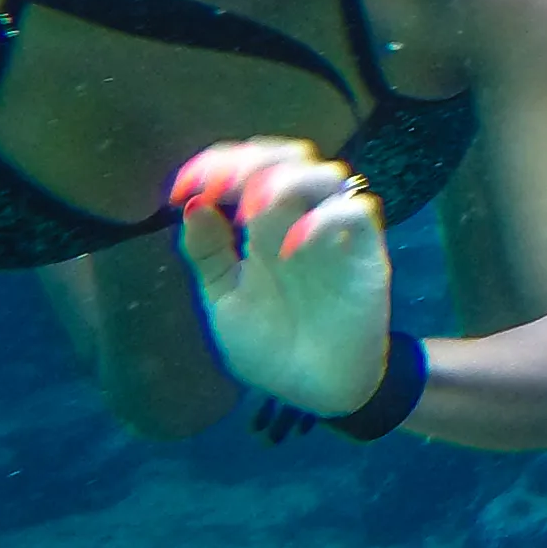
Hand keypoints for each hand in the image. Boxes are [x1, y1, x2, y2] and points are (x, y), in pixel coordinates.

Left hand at [171, 138, 390, 416]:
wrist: (316, 390)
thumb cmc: (271, 347)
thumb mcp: (224, 303)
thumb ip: (209, 257)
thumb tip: (193, 206)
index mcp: (262, 228)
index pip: (247, 171)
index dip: (215, 165)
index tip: (180, 188)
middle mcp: (299, 221)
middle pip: (290, 156)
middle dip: (252, 160)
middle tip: (219, 185)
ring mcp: (334, 234)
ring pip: (326, 173)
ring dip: (286, 179)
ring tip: (253, 207)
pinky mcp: (366, 253)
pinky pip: (357, 212)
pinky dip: (323, 218)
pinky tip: (290, 247)